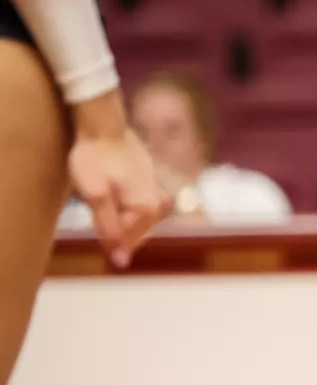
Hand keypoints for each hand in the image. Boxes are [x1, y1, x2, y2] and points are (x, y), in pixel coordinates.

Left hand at [67, 93, 170, 268]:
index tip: (89, 216)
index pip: (125, 242)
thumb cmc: (94, 157)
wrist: (101, 122)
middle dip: (112, 225)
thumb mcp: (94, 196)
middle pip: (132, 232)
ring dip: (115, 215)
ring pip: (133, 219)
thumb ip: (109, 230)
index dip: (103, 236)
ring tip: (99, 194)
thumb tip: (121, 263)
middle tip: (93, 201)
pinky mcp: (149, 181)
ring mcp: (156, 191)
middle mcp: (159, 203)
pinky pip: (134, 205)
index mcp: (148, 210)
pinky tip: (108, 189)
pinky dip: (120, 204)